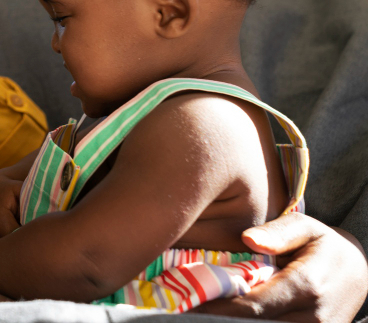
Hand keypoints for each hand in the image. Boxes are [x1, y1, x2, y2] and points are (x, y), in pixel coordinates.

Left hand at [193, 213, 367, 321]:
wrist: (358, 271)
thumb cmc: (323, 245)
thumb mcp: (305, 227)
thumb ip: (277, 232)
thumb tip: (248, 240)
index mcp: (306, 285)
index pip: (253, 307)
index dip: (218, 309)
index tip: (190, 303)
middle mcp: (313, 317)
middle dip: (222, 319)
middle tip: (189, 308)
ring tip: (205, 313)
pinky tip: (232, 316)